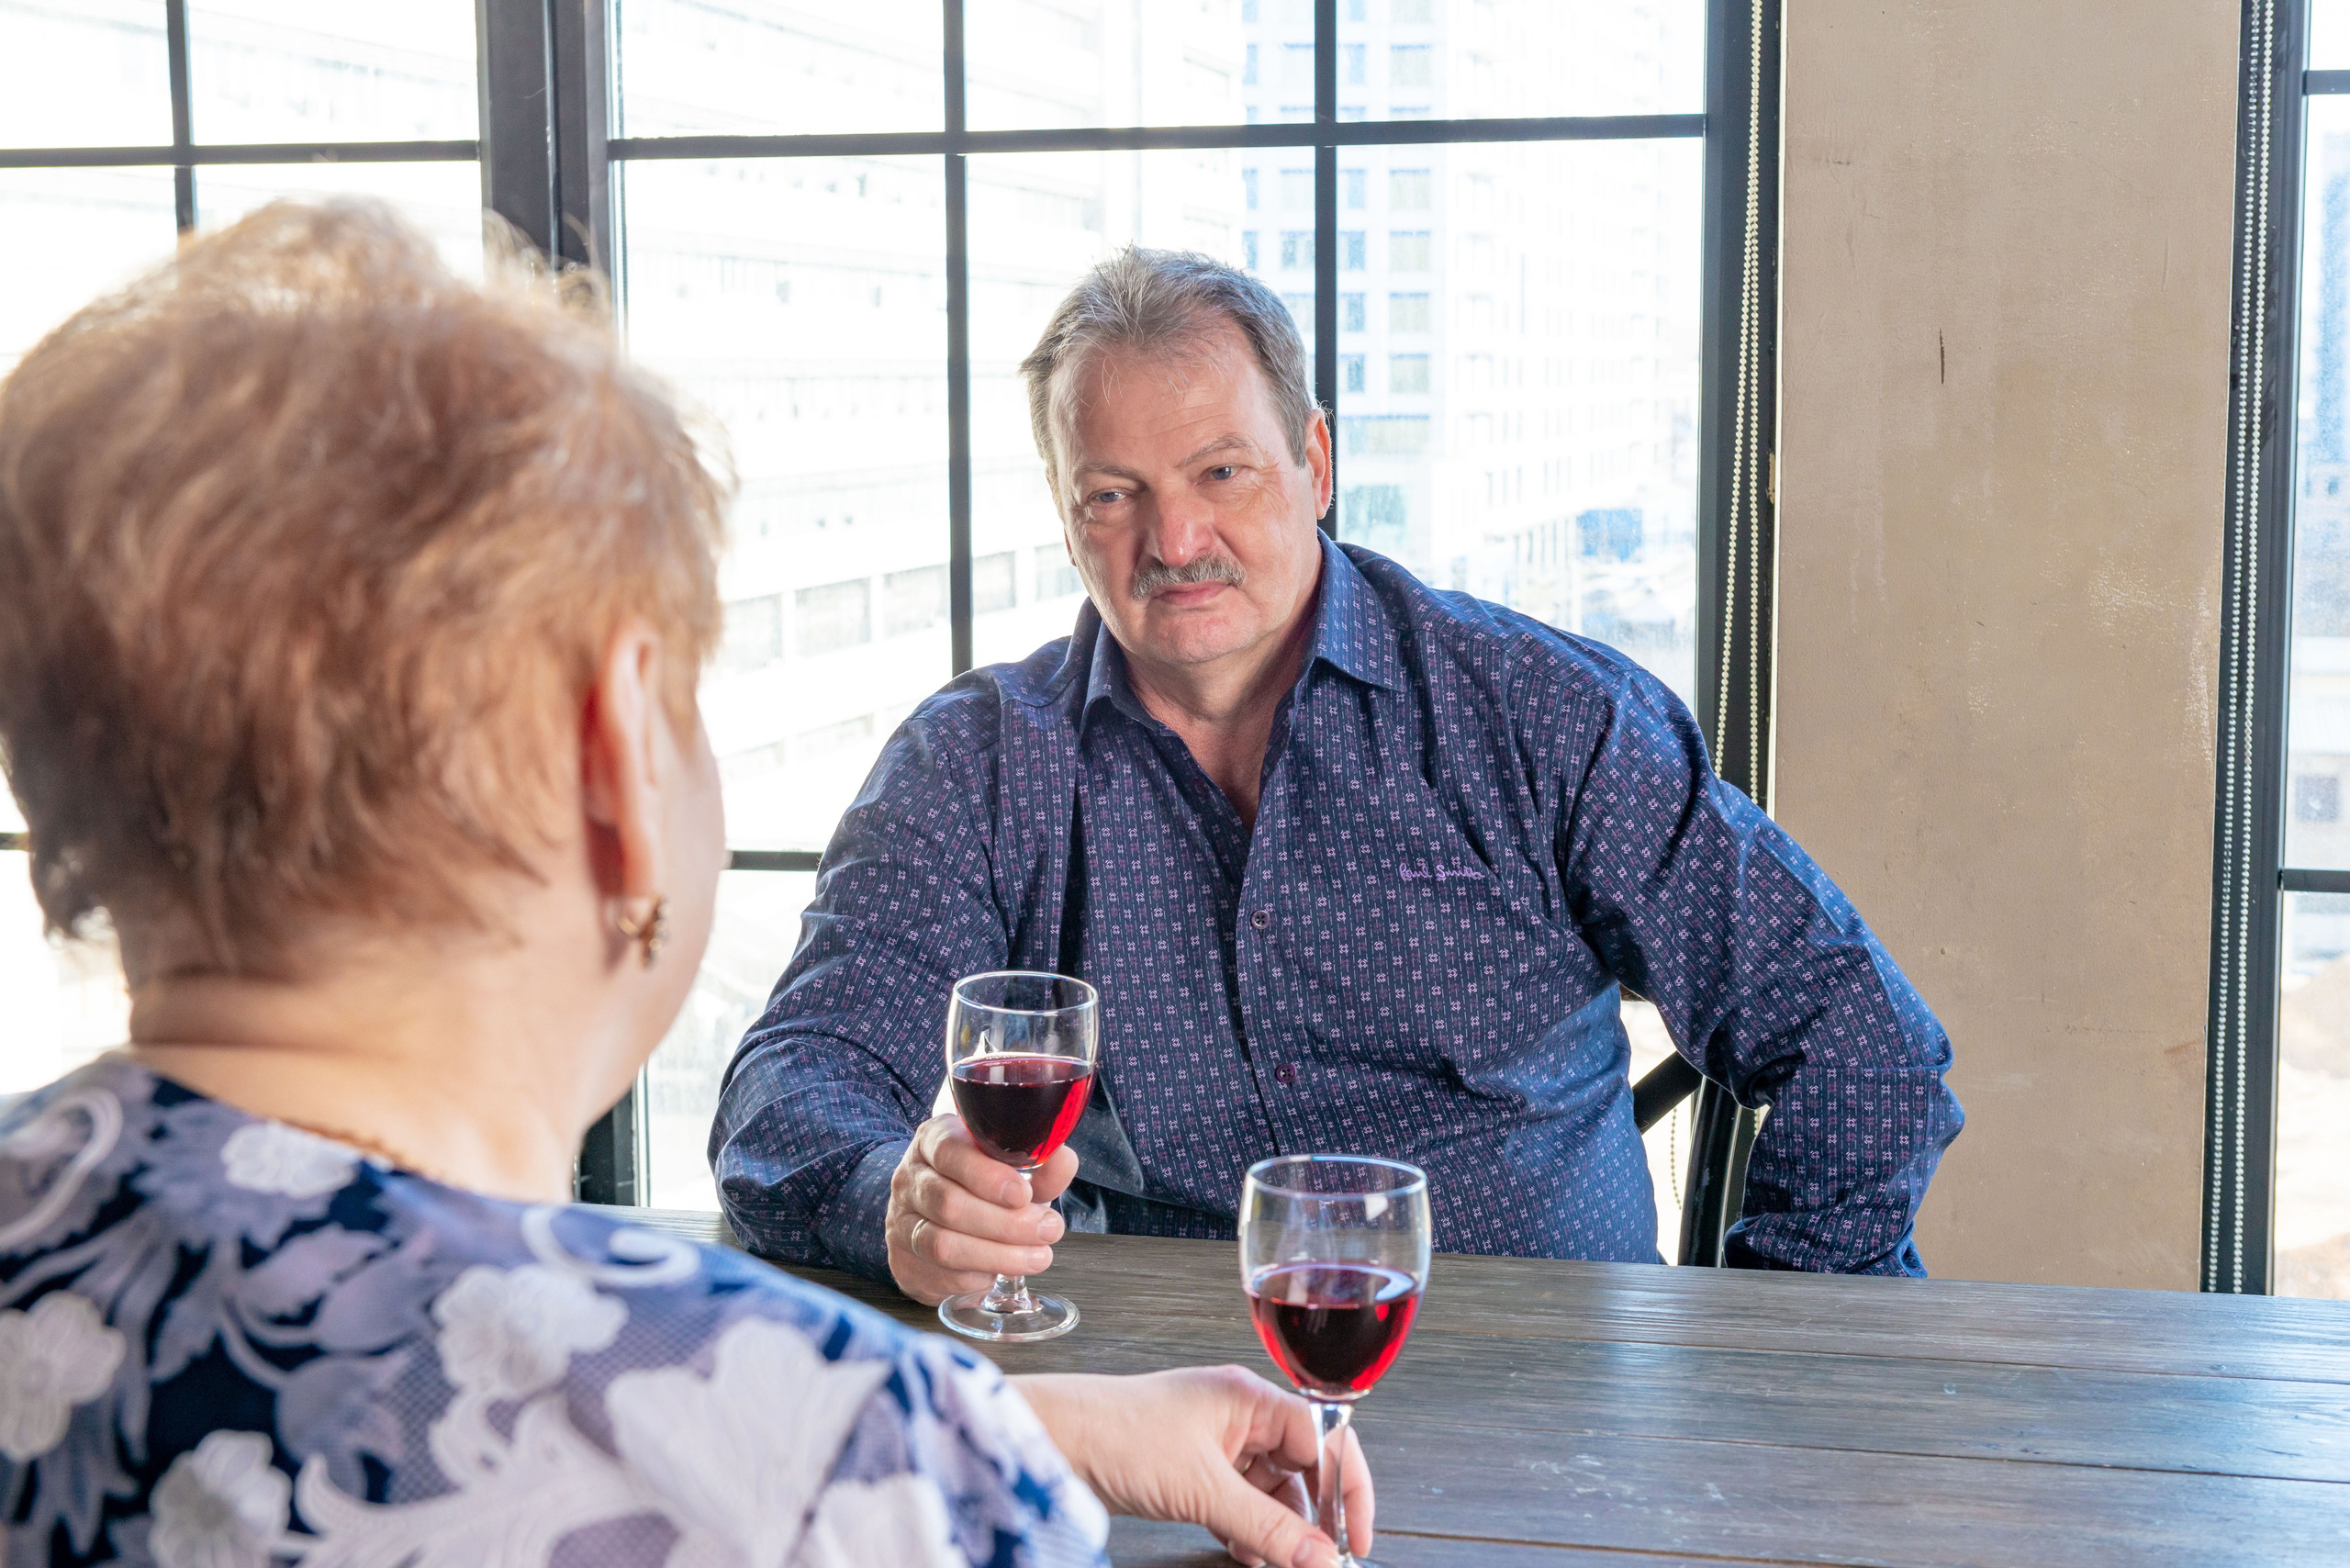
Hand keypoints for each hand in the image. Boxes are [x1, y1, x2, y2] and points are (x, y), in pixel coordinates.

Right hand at [886, 1113, 1079, 1304]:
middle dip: (1006, 1222)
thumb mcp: (1010, 1169)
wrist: (933, 1219)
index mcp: (934, 1141)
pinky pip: (942, 1274)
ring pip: (943, 1244)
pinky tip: (1002, 1270)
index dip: (987, 1176)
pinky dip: (979, 1275)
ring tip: (1038, 1257)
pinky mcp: (903, 1261)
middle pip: (949, 1203)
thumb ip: (1038, 1167)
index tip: (1023, 1194)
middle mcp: (911, 1179)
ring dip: (998, 1255)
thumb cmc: (979, 1187)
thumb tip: (1063, 1159)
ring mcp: (901, 1221)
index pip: (950, 1152)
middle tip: (1047, 1230)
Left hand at [1013, 1366, 1372, 1567]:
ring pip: (1271, 1489)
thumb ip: (1266, 1528)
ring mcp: (1214, 1441)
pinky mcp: (1191, 1468)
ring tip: (1276, 1562)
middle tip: (1318, 1558)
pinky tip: (1246, 1554)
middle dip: (1312, 1515)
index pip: (1325, 1438)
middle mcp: (1238, 1414)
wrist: (1052, 1441)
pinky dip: (1248, 1530)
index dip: (1348, 1487)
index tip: (1355, 1536)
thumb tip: (1318, 1556)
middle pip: (1302, 1466)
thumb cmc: (1116, 1435)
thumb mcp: (1202, 1489)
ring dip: (1278, 1529)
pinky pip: (1240, 1501)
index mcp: (1250, 1398)